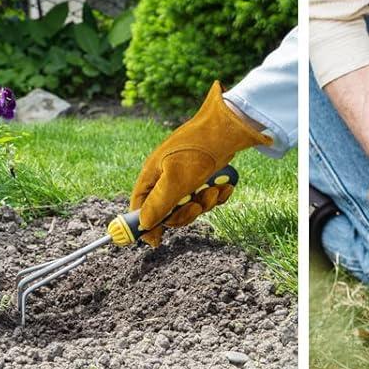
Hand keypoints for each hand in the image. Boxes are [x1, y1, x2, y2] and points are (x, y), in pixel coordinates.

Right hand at [130, 82, 268, 245]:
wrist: (228, 128)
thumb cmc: (197, 149)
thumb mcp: (175, 180)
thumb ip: (158, 205)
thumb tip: (143, 225)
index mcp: (153, 174)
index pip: (139, 206)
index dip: (145, 224)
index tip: (156, 241)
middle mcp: (166, 176)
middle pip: (167, 212)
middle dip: (184, 213)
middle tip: (196, 205)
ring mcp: (185, 177)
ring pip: (189, 206)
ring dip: (204, 203)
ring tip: (213, 190)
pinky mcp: (203, 176)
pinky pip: (206, 198)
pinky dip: (216, 196)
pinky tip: (224, 186)